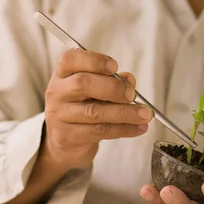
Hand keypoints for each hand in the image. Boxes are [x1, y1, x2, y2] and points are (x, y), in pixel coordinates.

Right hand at [43, 49, 153, 172]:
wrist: (65, 143)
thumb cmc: (82, 110)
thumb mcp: (94, 92)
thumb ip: (111, 82)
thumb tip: (130, 80)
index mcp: (62, 74)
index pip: (71, 59)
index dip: (94, 61)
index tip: (114, 67)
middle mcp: (57, 93)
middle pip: (83, 84)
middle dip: (112, 88)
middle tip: (132, 95)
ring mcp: (60, 116)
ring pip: (94, 112)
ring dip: (124, 112)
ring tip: (145, 114)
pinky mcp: (68, 137)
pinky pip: (100, 131)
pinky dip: (123, 129)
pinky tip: (138, 128)